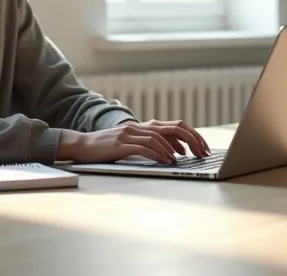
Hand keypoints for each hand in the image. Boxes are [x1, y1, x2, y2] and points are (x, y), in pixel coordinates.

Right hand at [58, 120, 210, 164]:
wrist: (82, 145)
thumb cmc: (109, 147)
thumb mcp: (134, 142)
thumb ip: (154, 143)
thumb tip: (178, 151)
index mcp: (145, 126)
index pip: (176, 126)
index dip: (193, 135)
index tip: (204, 148)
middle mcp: (139, 126)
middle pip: (172, 128)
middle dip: (191, 140)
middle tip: (201, 152)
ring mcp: (129, 134)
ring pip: (158, 137)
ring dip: (173, 149)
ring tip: (183, 160)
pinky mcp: (120, 144)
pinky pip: (143, 147)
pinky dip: (156, 154)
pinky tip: (165, 161)